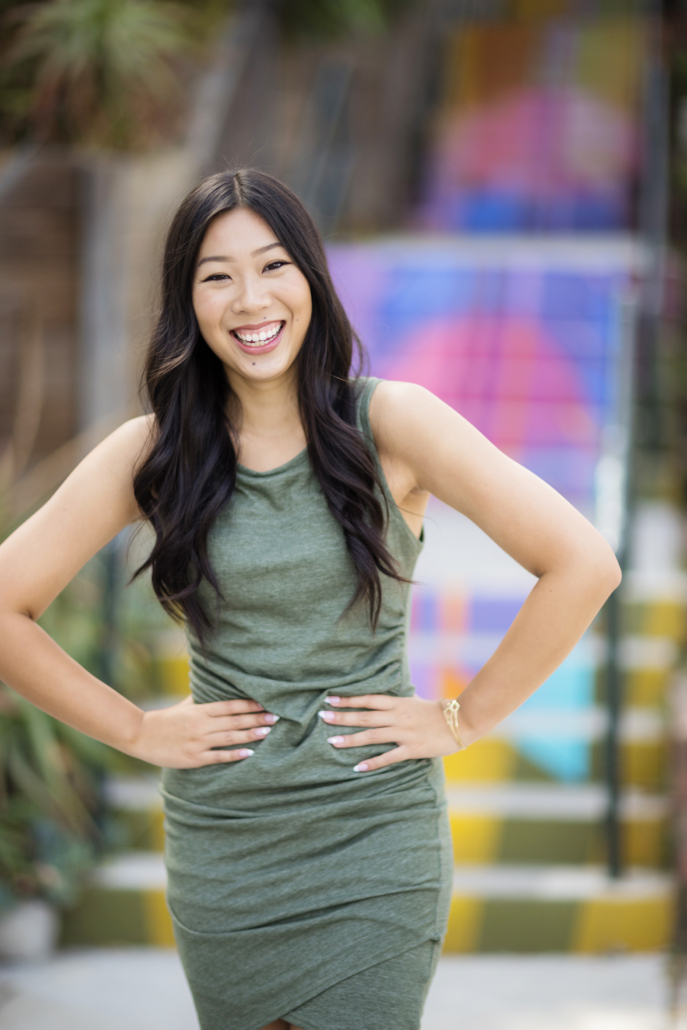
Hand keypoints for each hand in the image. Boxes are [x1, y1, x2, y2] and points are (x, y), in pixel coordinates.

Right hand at [129, 695, 277, 768]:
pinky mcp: (194, 758)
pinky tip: (249, 753)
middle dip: (256, 718)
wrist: (142, 735)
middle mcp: (201, 725)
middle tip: (276, 717)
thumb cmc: (167, 719)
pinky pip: (218, 756)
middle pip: (234, 721)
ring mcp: (198, 742)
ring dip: (250, 735)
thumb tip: (219, 686)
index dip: (249, 704)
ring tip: (267, 731)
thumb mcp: (185, 704)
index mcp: (200, 710)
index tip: (265, 702)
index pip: (230, 706)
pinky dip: (234, 755)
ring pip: (229, 738)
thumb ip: (203, 699)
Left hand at [319, 694, 459, 771]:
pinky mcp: (412, 748)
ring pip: (372, 736)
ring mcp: (404, 733)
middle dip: (342, 717)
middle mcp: (398, 717)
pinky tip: (357, 767)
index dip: (348, 699)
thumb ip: (397, 703)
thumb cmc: (438, 712)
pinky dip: (372, 762)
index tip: (330, 698)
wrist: (462, 721)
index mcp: (398, 703)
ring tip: (331, 741)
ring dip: (350, 739)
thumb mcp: (415, 701)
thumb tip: (382, 701)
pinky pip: (388, 757)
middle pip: (365, 716)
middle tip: (322, 716)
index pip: (368, 699)